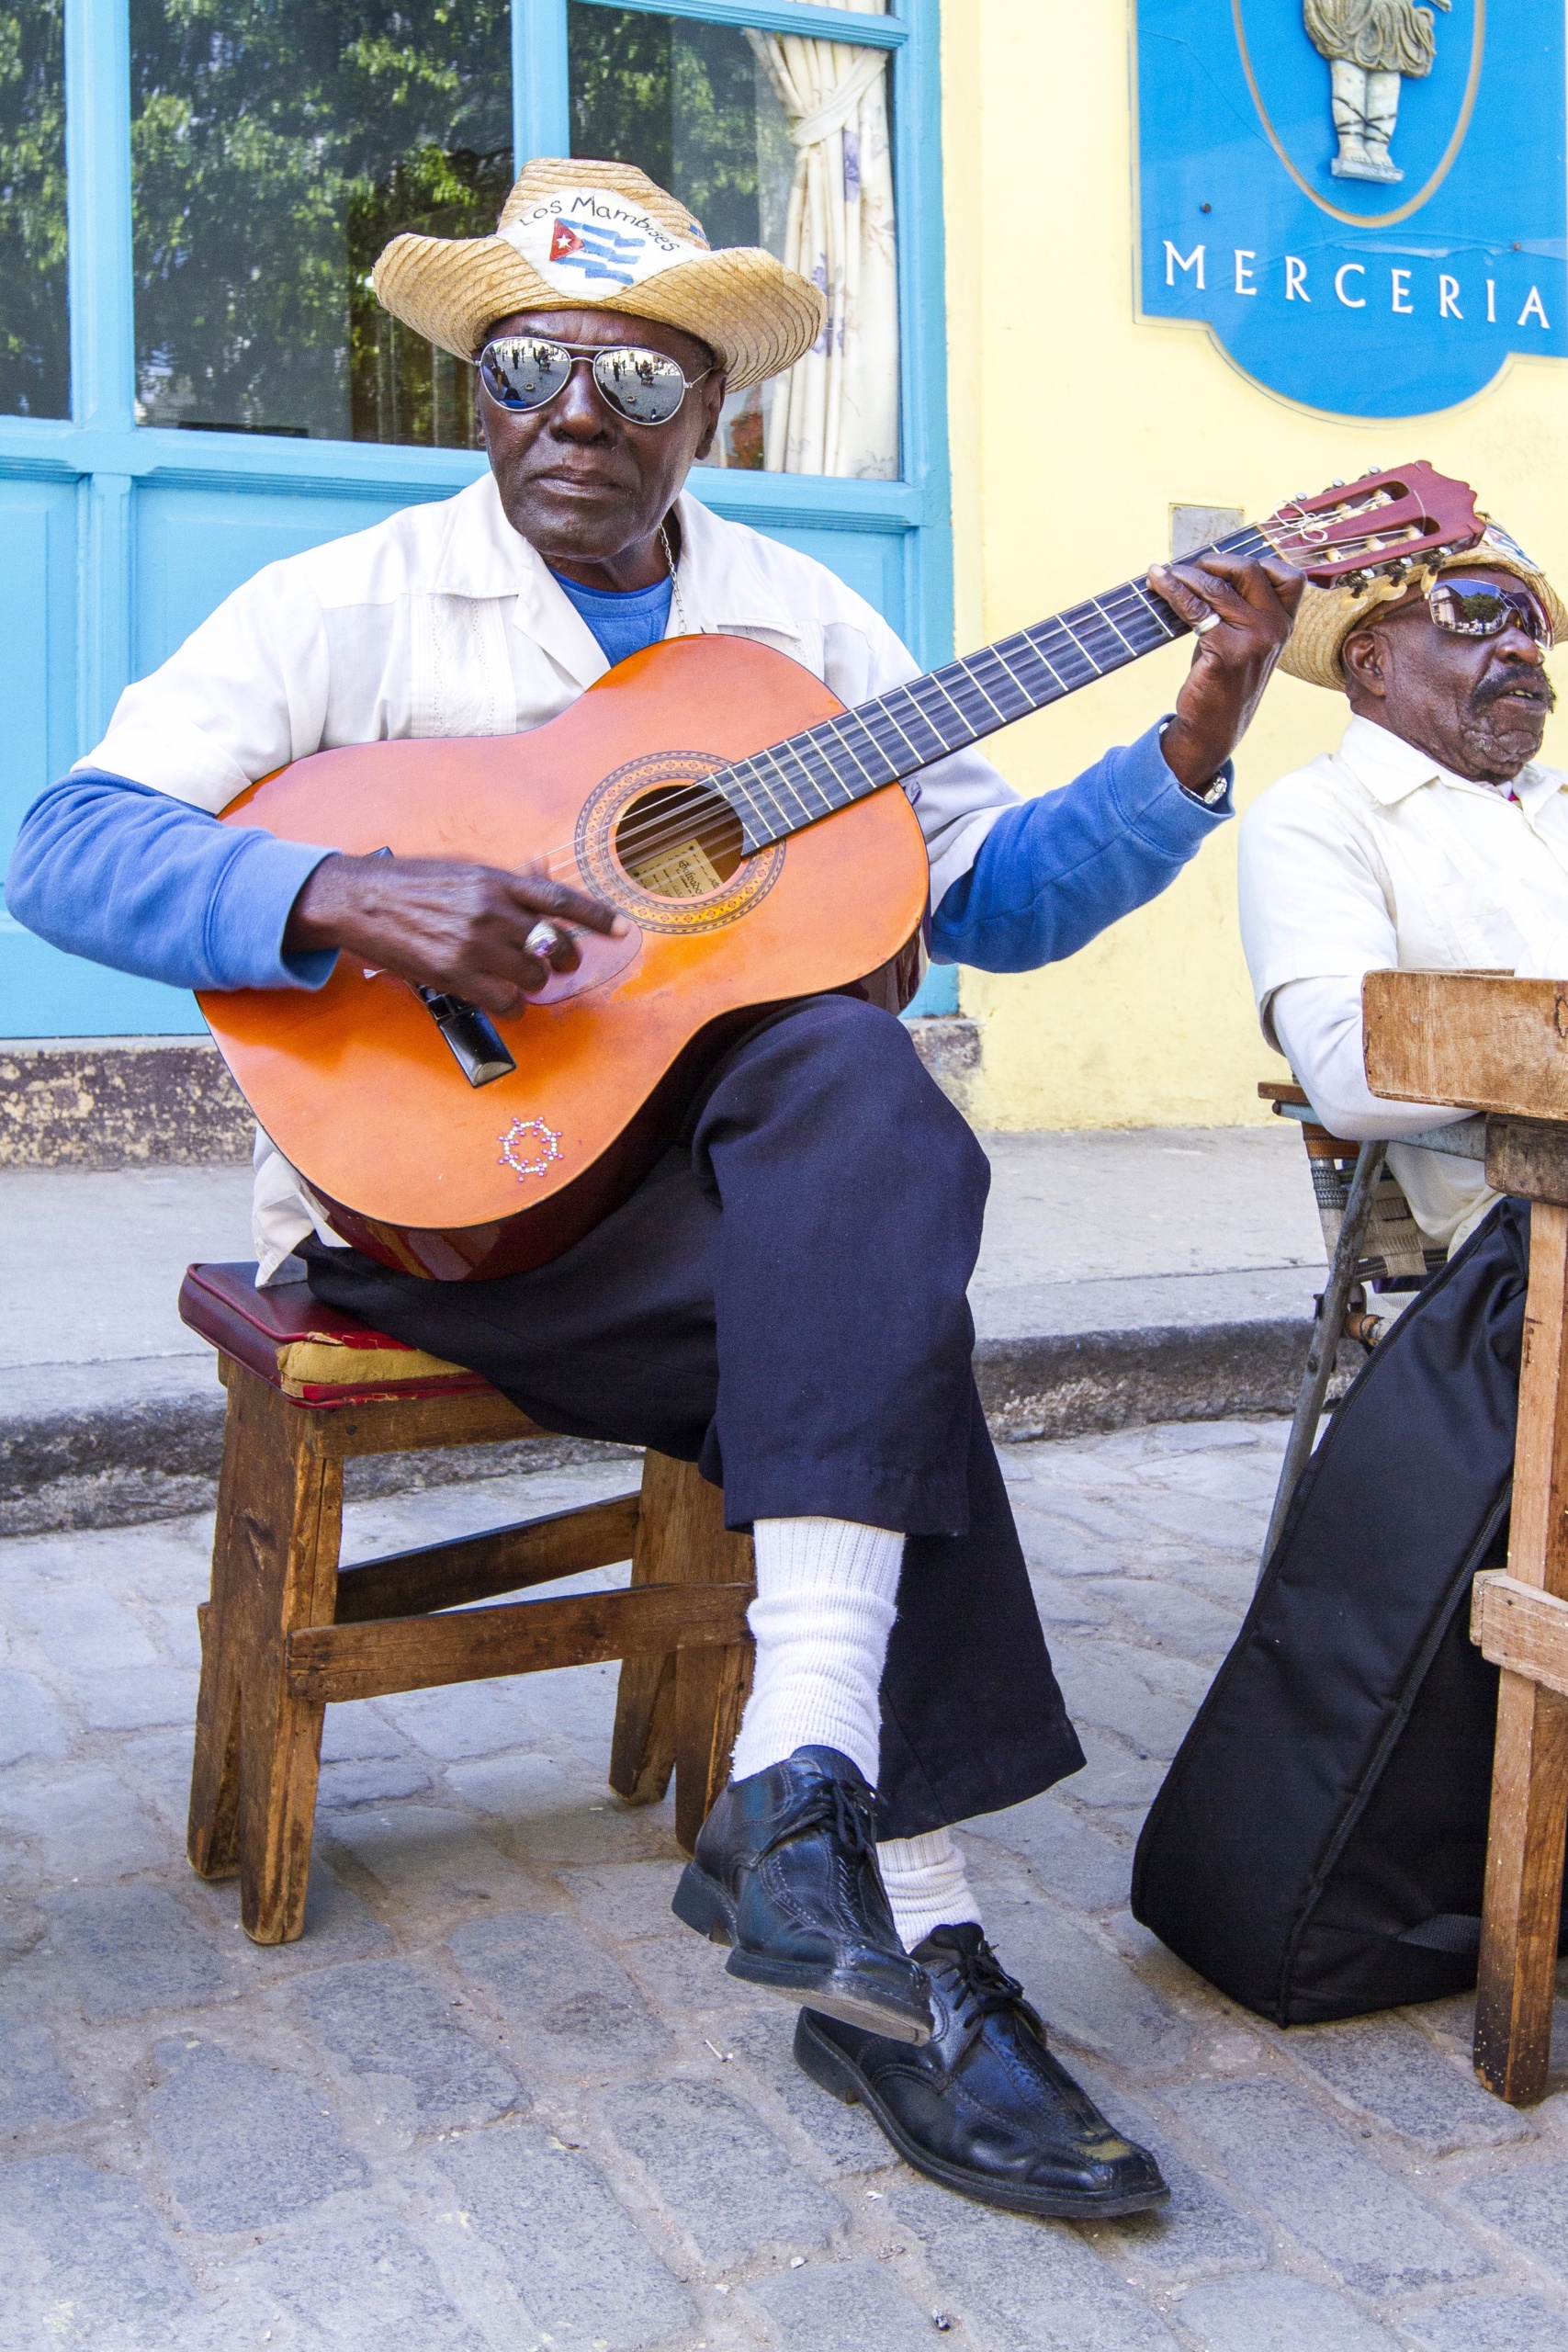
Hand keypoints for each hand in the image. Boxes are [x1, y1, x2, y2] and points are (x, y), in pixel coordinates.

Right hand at [284, 853, 626, 1016]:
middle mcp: (491, 910)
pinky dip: (513, 1007)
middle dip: (567, 958)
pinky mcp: (455, 975)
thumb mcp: (464, 869)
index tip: (622, 929)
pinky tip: (503, 999)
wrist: (361, 899)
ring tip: (519, 979)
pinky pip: (507, 1003)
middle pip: (554, 944)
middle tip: (563, 963)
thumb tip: (542, 873)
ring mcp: (474, 944)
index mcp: (496, 881)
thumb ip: (506, 879)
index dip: (597, 916)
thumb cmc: (412, 883)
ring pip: (534, 977)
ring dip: (535, 984)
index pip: (560, 900)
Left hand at [1147, 553, 1302, 791]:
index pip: (1288, 577)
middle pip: (1249, 571)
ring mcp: (1254, 640)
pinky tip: (1157, 582)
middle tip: (1186, 570)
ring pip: (1217, 588)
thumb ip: (1242, 609)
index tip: (1222, 567)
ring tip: (1162, 574)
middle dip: (1213, 563)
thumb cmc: (1224, 681)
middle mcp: (1276, 629)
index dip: (1256, 563)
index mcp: (1286, 624)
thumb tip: (1205, 569)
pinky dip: (1173, 591)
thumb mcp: (1244, 642)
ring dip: (1185, 575)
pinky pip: (1196, 609)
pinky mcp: (1227, 652)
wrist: (1213, 729)